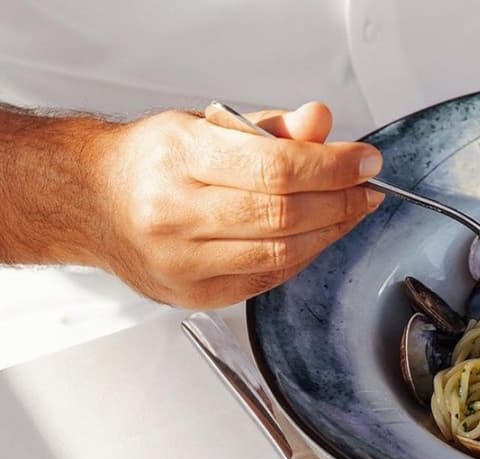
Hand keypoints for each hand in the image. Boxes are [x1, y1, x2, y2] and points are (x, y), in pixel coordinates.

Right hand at [99, 101, 382, 307]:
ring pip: (282, 254)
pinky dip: (303, 257)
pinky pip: (269, 280)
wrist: (93, 202)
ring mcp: (183, 262)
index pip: (276, 168)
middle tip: (366, 188)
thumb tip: (320, 121)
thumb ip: (272, 127)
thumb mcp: (208, 123)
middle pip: (284, 216)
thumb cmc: (153, 160)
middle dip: (341, 201)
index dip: (332, 167)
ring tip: (350, 211)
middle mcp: (175, 214)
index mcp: (180, 158)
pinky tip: (318, 237)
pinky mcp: (194, 295)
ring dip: (331, 232)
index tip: (364, 161)